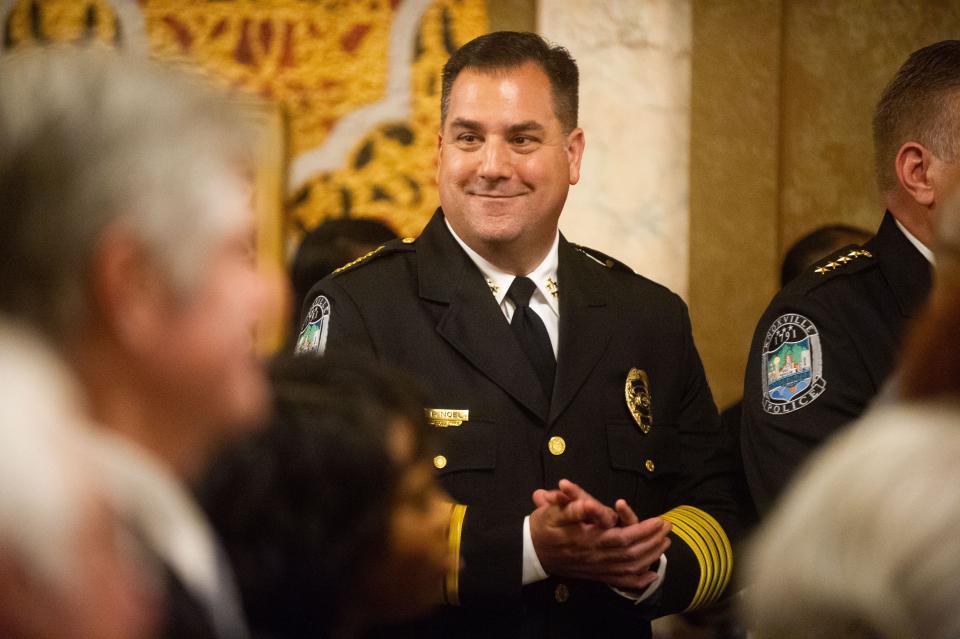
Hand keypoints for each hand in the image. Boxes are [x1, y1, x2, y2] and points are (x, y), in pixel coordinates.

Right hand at [529, 479, 671, 589]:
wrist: (530, 552)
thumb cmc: (543, 528)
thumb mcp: (553, 512)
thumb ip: (573, 507)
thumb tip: (591, 505)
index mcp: (589, 540)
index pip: (624, 537)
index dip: (644, 530)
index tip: (659, 520)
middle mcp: (596, 557)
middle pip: (632, 553)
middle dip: (653, 540)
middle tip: (668, 528)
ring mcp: (596, 569)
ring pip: (629, 567)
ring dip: (650, 556)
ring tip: (664, 544)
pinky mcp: (594, 575)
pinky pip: (620, 581)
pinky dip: (637, 581)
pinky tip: (650, 577)